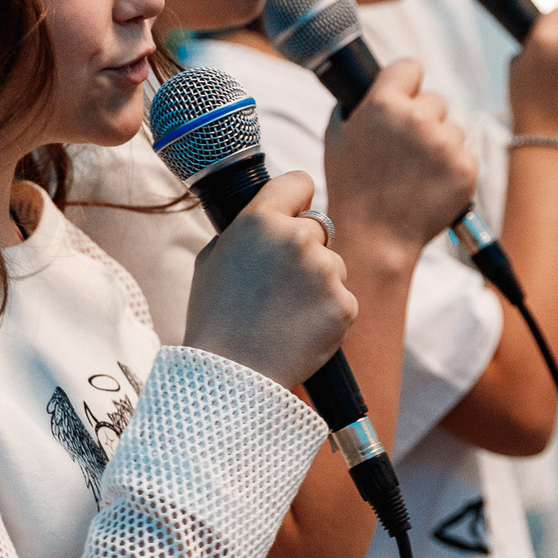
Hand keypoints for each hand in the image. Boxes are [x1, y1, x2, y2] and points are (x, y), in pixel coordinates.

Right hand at [185, 171, 357, 388]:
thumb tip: (269, 216)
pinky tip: (299, 329)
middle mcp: (297, 238)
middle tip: (279, 283)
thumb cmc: (215, 317)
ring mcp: (325, 272)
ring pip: (333, 265)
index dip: (295, 198)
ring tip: (284, 313)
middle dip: (306, 248)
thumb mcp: (213, 258)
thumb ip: (245, 229)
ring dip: (318, 283)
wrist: (232, 376)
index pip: (298, 181)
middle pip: (319, 227)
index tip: (293, 211)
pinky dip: (327, 313)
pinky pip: (342, 299)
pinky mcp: (345, 305)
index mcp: (260, 220)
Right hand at [324, 57, 479, 255]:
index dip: (407, 82)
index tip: (406, 94)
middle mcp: (417, 118)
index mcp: (383, 104)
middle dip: (424, 119)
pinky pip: (465, 154)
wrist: (376, 237)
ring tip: (416, 173)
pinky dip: (453, 168)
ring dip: (440, 144)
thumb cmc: (352, 190)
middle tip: (407, 150)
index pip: (410, 67)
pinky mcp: (466, 167)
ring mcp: (444, 143)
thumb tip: (368, 88)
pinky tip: (431, 185)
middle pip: (435, 100)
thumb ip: (353, 107)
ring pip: (453, 128)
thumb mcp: (336, 140)